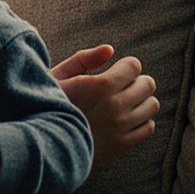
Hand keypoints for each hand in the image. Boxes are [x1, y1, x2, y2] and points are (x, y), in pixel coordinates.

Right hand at [52, 45, 158, 165]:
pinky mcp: (121, 144)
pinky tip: (125, 119)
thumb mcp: (57, 77)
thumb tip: (110, 49)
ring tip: (124, 102)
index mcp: (99, 85)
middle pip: (148, 85)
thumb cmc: (47, 104)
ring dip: (140, 100)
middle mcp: (114, 106)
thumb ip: (83, 59)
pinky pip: (148, 127)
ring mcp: (120, 126)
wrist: (43, 142)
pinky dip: (141, 121)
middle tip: (122, 86)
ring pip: (151, 106)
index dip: (125, 65)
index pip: (134, 66)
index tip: (116, 71)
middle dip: (136, 81)